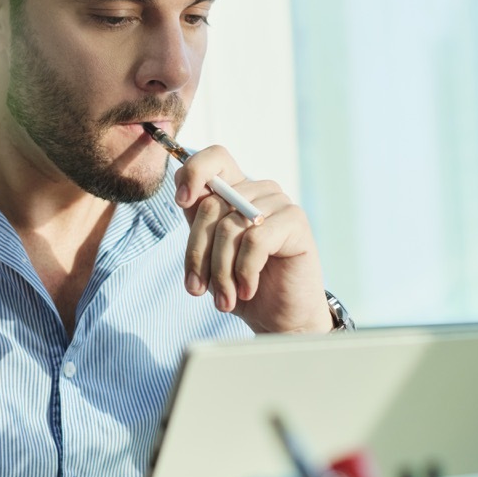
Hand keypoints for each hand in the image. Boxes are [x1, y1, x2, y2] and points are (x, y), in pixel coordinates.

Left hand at [173, 145, 329, 333]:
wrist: (281, 318)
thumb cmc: (243, 285)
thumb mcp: (210, 256)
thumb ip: (199, 224)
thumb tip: (183, 198)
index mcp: (235, 192)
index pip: (214, 158)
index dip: (193, 171)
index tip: (181, 202)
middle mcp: (258, 191)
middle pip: (212, 206)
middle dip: (198, 254)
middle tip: (197, 289)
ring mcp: (278, 203)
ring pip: (230, 227)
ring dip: (221, 271)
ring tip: (225, 299)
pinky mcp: (295, 221)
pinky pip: (255, 240)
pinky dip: (244, 271)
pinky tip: (247, 290)